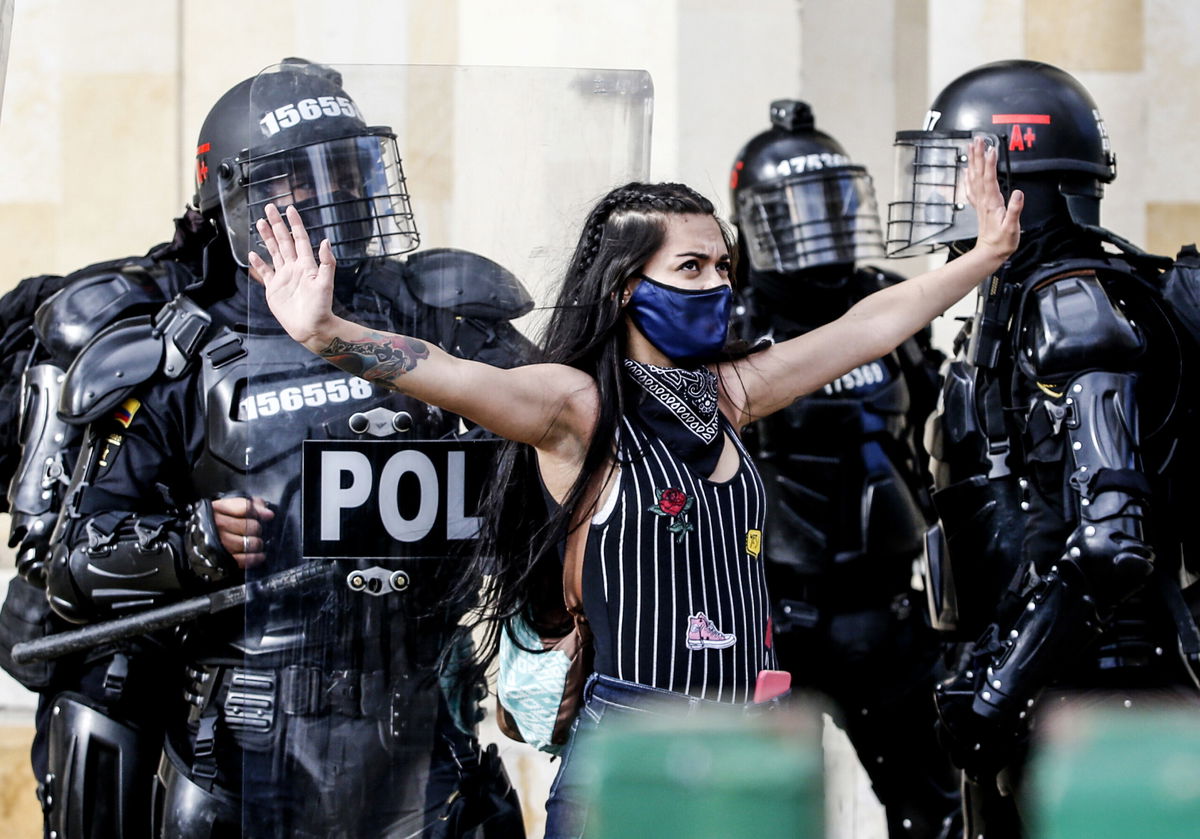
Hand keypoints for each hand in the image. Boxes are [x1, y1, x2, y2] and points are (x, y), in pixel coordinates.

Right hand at [211, 495, 275, 569]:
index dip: (257, 512)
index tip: (267, 515)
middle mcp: (216, 525)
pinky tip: (259, 555)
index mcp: (217, 509)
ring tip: (257, 543)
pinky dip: (254, 558)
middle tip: (257, 531)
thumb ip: (250, 504)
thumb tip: (268, 513)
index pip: (244, 507)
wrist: (197, 541)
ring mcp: (218, 543)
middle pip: (248, 526)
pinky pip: (243, 559)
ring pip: (247, 543)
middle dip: (257, 529)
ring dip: (256, 544)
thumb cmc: (218, 522)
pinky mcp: (222, 559)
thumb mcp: (230, 507)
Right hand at [248, 204, 339, 351]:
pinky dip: (258, 263)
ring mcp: (283, 277)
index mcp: (306, 265)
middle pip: (284, 241)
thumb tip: (325, 241)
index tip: (290, 209)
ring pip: (274, 252)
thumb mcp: (326, 284)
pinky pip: (265, 272)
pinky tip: (253, 254)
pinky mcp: (274, 289)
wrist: (312, 328)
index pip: (299, 239)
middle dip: (276, 224)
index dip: (294, 224)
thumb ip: (326, 263)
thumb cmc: (322, 308)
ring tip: (259, 222)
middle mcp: (294, 267)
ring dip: (267, 237)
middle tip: (269, 208)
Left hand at [966, 137, 1022, 263]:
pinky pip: (972, 188)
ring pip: (974, 177)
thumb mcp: (1012, 227)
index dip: (990, 164)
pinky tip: (967, 170)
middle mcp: (984, 200)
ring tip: (972, 147)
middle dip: (978, 156)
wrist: (990, 253)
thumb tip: (1018, 194)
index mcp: (992, 203)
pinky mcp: (980, 206)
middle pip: (979, 174)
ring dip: (973, 161)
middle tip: (978, 140)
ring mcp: (980, 203)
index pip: (990, 179)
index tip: (991, 149)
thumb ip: (1015, 210)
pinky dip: (969, 177)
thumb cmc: (1002, 242)